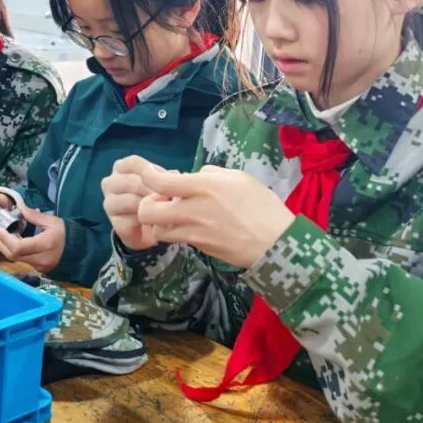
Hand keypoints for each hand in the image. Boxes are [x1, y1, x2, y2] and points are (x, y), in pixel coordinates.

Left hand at [0, 207, 65, 272]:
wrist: (78, 250)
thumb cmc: (65, 233)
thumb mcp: (51, 221)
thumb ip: (33, 216)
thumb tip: (17, 206)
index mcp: (45, 245)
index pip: (19, 247)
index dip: (5, 239)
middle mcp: (40, 259)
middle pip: (13, 255)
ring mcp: (38, 266)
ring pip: (14, 259)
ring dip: (1, 247)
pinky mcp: (36, 269)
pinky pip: (19, 260)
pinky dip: (9, 250)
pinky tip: (3, 241)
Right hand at [101, 156, 166, 250]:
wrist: (149, 228)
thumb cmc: (154, 197)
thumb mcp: (160, 182)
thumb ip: (165, 176)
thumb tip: (174, 174)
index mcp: (121, 168)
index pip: (133, 162)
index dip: (151, 171)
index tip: (166, 181)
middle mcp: (110, 183)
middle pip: (132, 182)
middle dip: (154, 191)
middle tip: (169, 200)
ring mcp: (109, 203)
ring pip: (130, 201)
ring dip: (150, 206)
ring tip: (164, 211)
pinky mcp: (115, 222)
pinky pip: (131, 220)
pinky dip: (146, 221)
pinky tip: (156, 223)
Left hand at [135, 165, 295, 269]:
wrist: (277, 244)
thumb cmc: (262, 205)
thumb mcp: (239, 177)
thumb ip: (211, 173)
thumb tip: (194, 175)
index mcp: (203, 187)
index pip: (159, 182)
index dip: (147, 178)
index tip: (150, 176)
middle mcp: (193, 210)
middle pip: (148, 211)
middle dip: (146, 205)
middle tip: (160, 201)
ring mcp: (194, 233)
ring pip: (158, 231)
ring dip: (159, 222)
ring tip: (174, 216)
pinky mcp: (199, 249)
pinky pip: (178, 239)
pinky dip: (177, 232)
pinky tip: (192, 226)